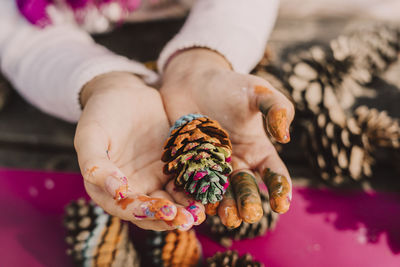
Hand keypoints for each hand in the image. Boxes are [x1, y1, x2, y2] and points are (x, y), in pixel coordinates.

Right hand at [74, 72, 204, 230]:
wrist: (123, 92)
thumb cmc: (101, 112)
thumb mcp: (90, 135)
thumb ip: (96, 165)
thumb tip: (116, 191)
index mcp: (107, 188)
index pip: (126, 208)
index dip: (145, 212)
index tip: (165, 211)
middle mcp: (132, 188)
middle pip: (152, 211)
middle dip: (171, 217)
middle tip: (189, 219)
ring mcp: (154, 177)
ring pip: (171, 200)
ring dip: (186, 209)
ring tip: (201, 213)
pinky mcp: (172, 166)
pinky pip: (184, 181)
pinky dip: (194, 189)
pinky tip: (207, 190)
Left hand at [160, 49, 293, 227]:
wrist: (193, 81)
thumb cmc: (230, 86)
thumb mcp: (257, 92)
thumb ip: (276, 108)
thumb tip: (285, 136)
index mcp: (259, 150)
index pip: (274, 174)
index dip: (280, 189)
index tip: (282, 205)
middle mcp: (238, 163)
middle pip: (246, 188)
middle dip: (248, 202)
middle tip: (248, 215)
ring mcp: (213, 167)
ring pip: (221, 191)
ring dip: (224, 205)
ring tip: (225, 216)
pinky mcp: (189, 165)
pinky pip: (194, 183)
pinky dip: (196, 194)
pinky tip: (198, 203)